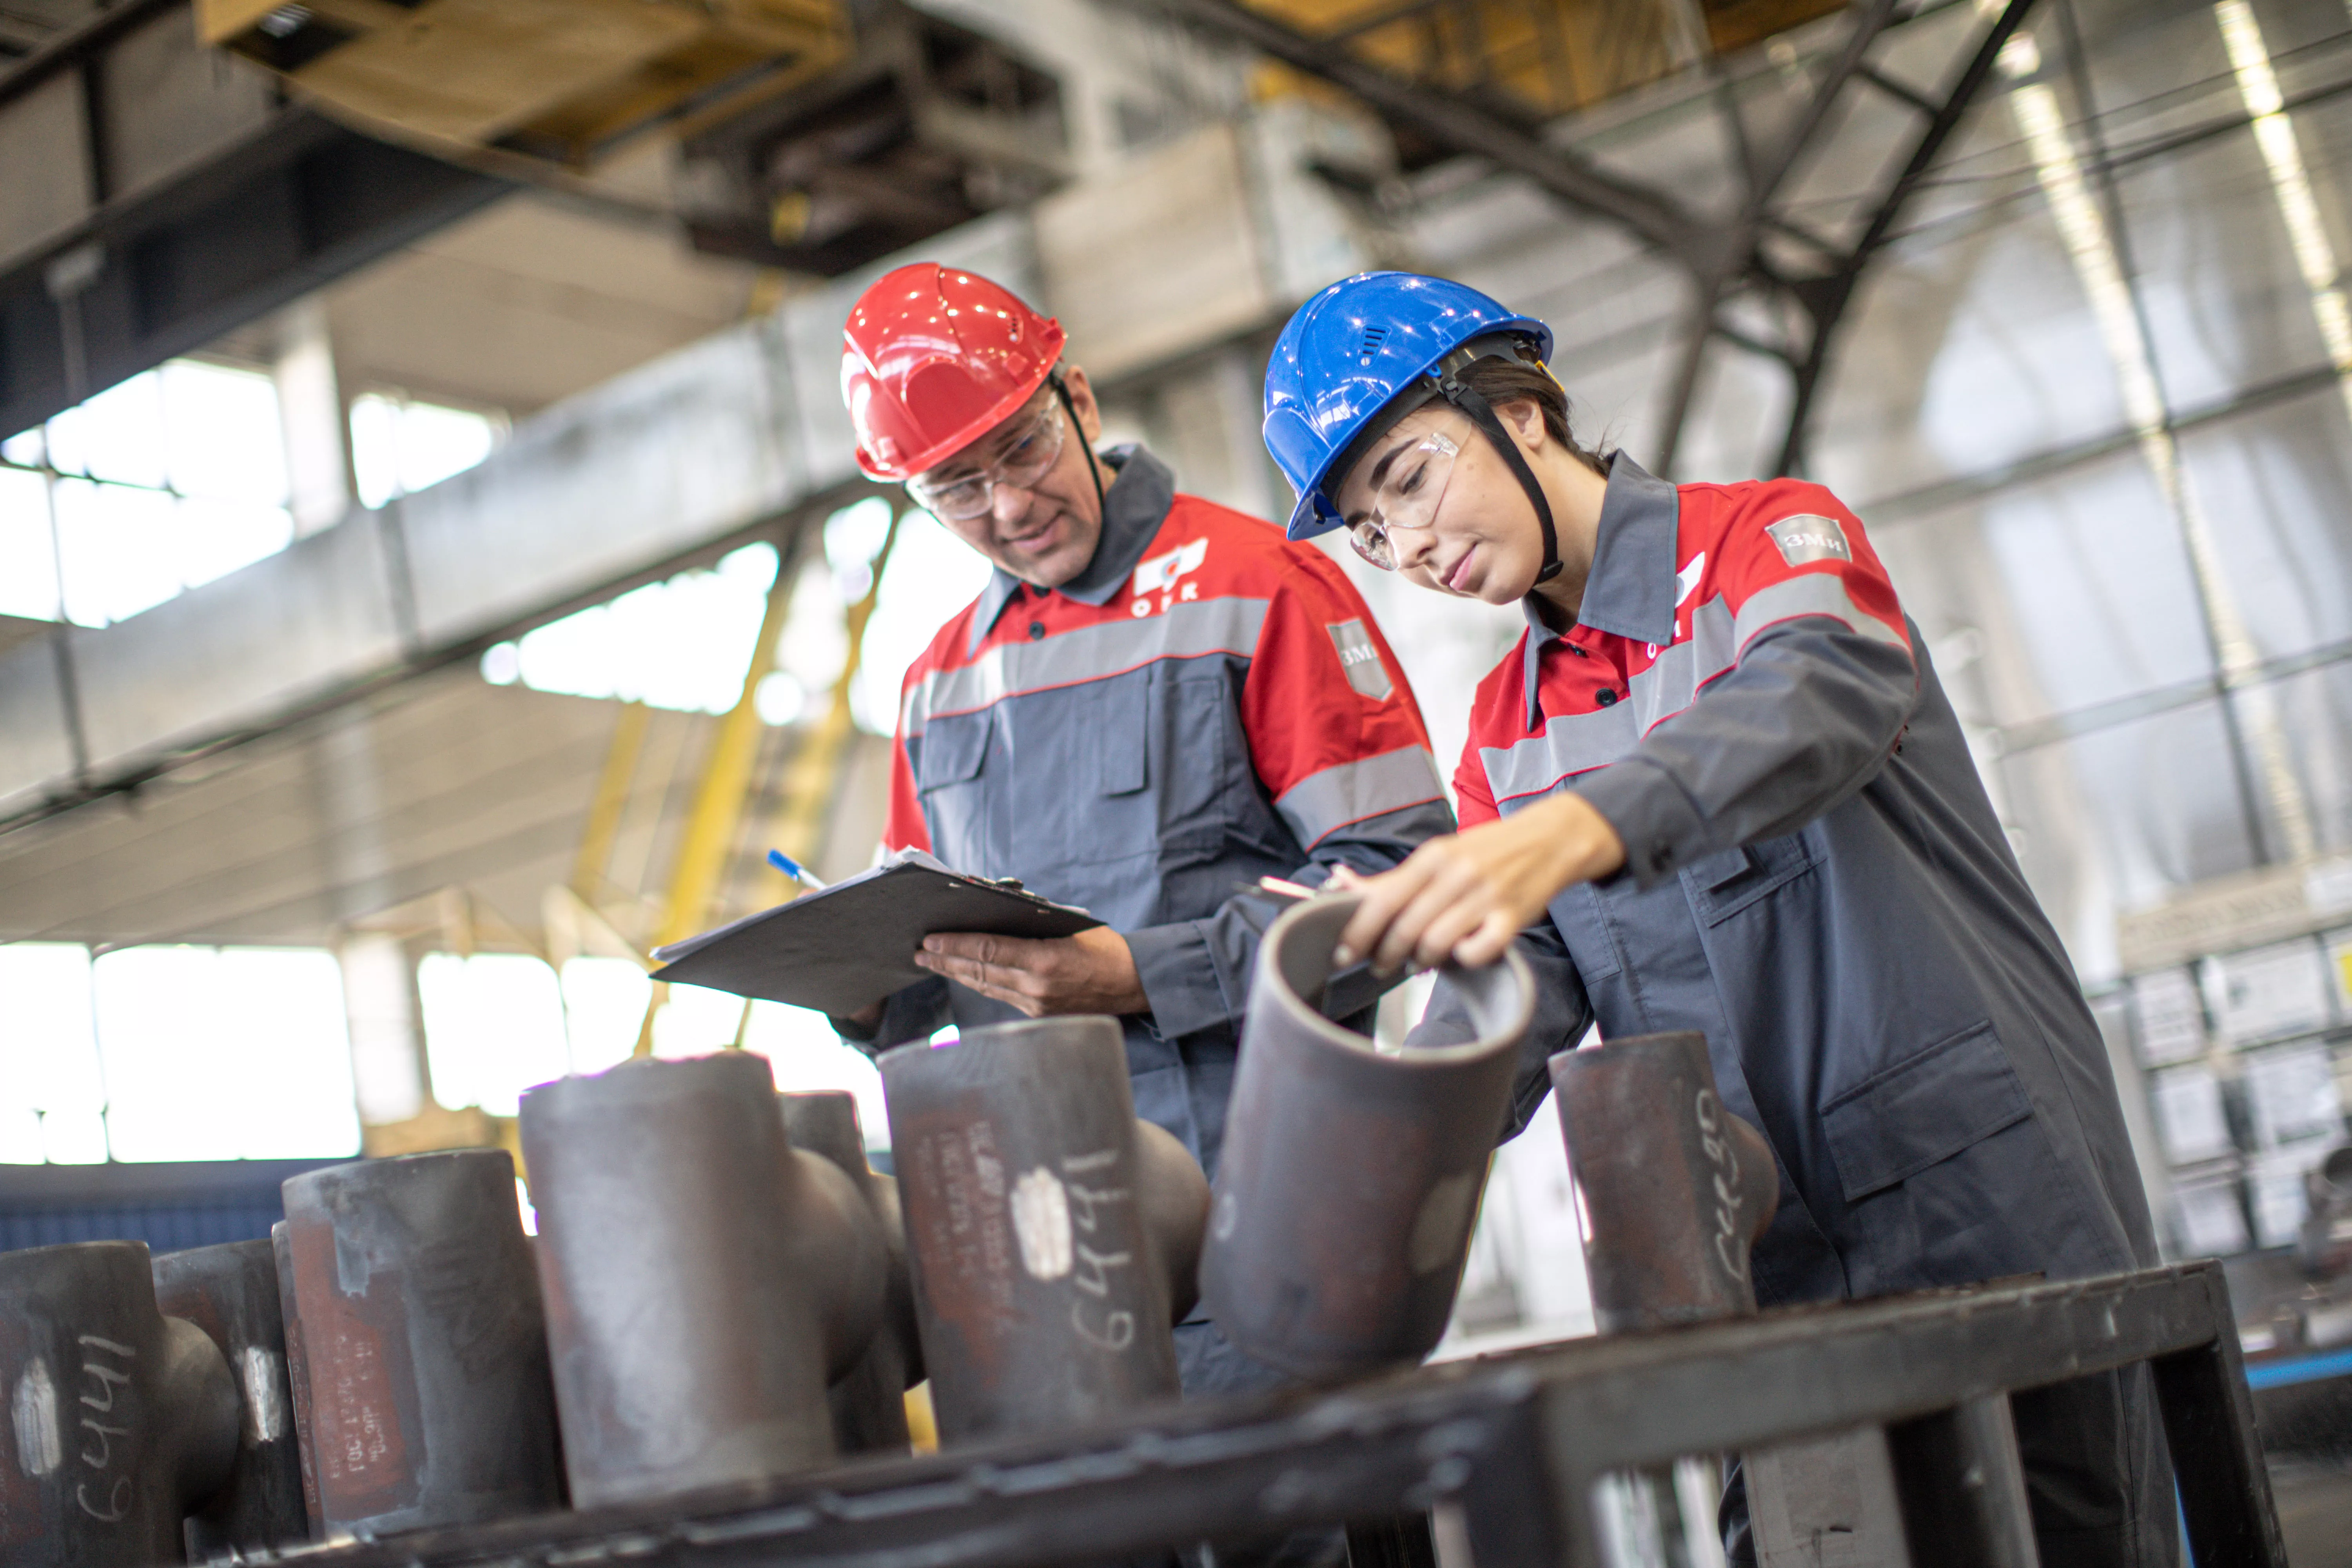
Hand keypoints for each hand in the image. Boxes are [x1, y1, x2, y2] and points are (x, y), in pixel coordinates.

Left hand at [912, 925, 1148, 1017]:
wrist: (1133, 984)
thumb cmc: (1105, 948)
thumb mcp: (1070, 925)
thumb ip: (1032, 923)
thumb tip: (993, 915)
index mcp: (1044, 961)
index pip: (986, 951)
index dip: (954, 946)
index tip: (930, 940)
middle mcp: (1036, 988)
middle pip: (978, 972)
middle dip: (944, 961)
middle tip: (919, 953)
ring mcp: (1036, 1006)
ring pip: (985, 987)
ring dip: (956, 974)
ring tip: (933, 963)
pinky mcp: (1039, 1015)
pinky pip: (1001, 997)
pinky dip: (979, 984)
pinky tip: (965, 976)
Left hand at [1330, 792, 1625, 973]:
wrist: (1550, 839)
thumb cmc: (1486, 851)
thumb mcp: (1439, 854)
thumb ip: (1394, 878)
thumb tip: (1339, 883)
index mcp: (1434, 856)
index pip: (1383, 900)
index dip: (1358, 932)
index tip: (1344, 953)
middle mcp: (1458, 873)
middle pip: (1406, 927)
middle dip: (1385, 954)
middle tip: (1381, 965)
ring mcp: (1487, 895)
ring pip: (1437, 942)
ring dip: (1421, 960)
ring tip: (1419, 961)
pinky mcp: (1513, 917)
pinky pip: (1478, 951)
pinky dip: (1463, 959)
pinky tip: (1460, 954)